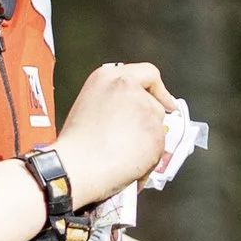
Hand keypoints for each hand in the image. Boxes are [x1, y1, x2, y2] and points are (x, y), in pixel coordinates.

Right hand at [54, 61, 171, 205]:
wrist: (75, 168)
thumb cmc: (75, 145)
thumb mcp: (89, 105)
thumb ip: (115, 100)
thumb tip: (131, 113)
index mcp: (108, 77)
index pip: (147, 73)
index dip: (159, 89)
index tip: (165, 101)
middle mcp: (129, 87)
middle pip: (154, 103)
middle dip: (147, 123)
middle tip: (131, 139)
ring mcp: (145, 110)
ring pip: (158, 127)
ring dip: (146, 142)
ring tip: (121, 154)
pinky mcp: (156, 134)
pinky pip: (158, 150)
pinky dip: (148, 161)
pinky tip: (127, 164)